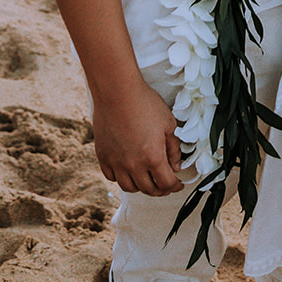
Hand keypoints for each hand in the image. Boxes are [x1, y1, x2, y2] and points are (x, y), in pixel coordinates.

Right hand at [91, 78, 183, 195]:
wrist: (118, 92)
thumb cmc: (145, 104)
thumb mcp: (168, 123)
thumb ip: (174, 148)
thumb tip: (176, 166)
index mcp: (153, 157)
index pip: (166, 183)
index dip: (175, 186)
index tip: (178, 185)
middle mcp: (133, 165)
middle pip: (148, 189)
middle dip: (160, 190)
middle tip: (165, 185)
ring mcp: (116, 162)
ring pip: (129, 187)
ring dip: (141, 187)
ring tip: (147, 179)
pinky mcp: (103, 157)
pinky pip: (112, 177)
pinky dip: (121, 178)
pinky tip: (128, 170)